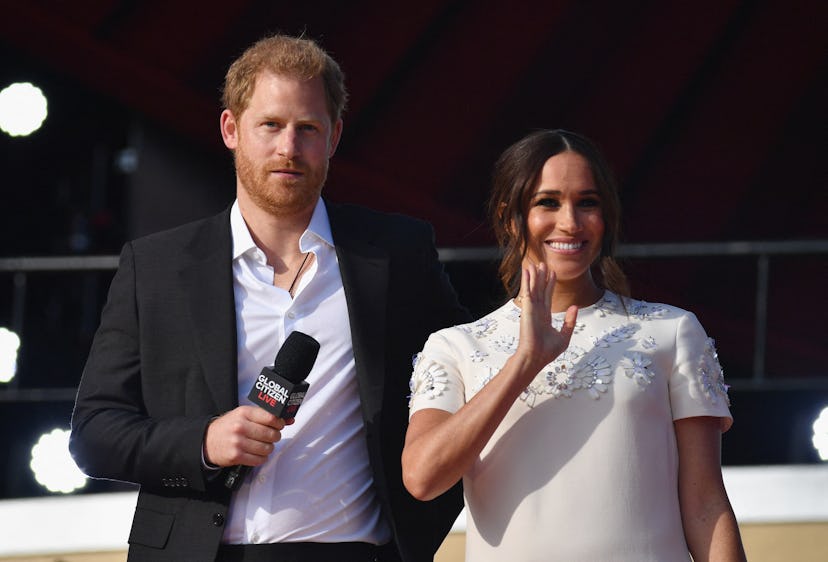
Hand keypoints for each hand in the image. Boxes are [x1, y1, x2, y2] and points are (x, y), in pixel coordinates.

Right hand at [203, 405, 292, 466]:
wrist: (206, 441)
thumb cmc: (228, 427)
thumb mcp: (243, 415)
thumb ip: (264, 416)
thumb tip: (289, 419)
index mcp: (244, 413)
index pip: (271, 417)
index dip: (279, 423)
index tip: (279, 425)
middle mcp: (241, 427)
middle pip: (271, 434)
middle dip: (274, 437)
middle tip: (270, 436)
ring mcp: (238, 442)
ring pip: (267, 448)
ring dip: (268, 448)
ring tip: (261, 445)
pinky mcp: (236, 456)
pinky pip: (259, 459)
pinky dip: (261, 458)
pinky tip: (256, 453)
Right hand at [514, 262, 577, 377]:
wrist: (536, 357)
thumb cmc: (548, 351)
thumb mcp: (564, 335)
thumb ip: (570, 321)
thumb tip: (575, 307)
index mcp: (544, 317)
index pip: (548, 297)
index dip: (549, 284)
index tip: (552, 274)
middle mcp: (537, 311)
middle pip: (540, 289)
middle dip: (542, 277)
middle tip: (543, 264)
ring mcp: (531, 309)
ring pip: (534, 287)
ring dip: (534, 275)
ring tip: (534, 263)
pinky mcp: (527, 308)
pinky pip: (528, 290)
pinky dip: (527, 280)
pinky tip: (527, 270)